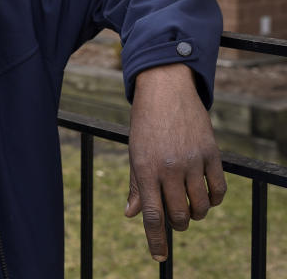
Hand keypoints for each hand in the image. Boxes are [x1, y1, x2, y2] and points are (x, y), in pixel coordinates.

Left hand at [125, 63, 225, 261]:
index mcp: (145, 169)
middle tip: (175, 217)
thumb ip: (136, 186)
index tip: (159, 258)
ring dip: (195, 213)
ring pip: (200, 206)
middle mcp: (169, 168)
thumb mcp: (134, 153)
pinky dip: (213, 200)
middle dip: (177, 224)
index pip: (151, 215)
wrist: (165, 90)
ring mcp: (192, 161)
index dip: (155, 240)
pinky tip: (206, 197)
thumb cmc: (145, 124)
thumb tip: (132, 216)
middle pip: (178, 215)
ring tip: (189, 206)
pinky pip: (218, 190)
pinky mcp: (211, 154)